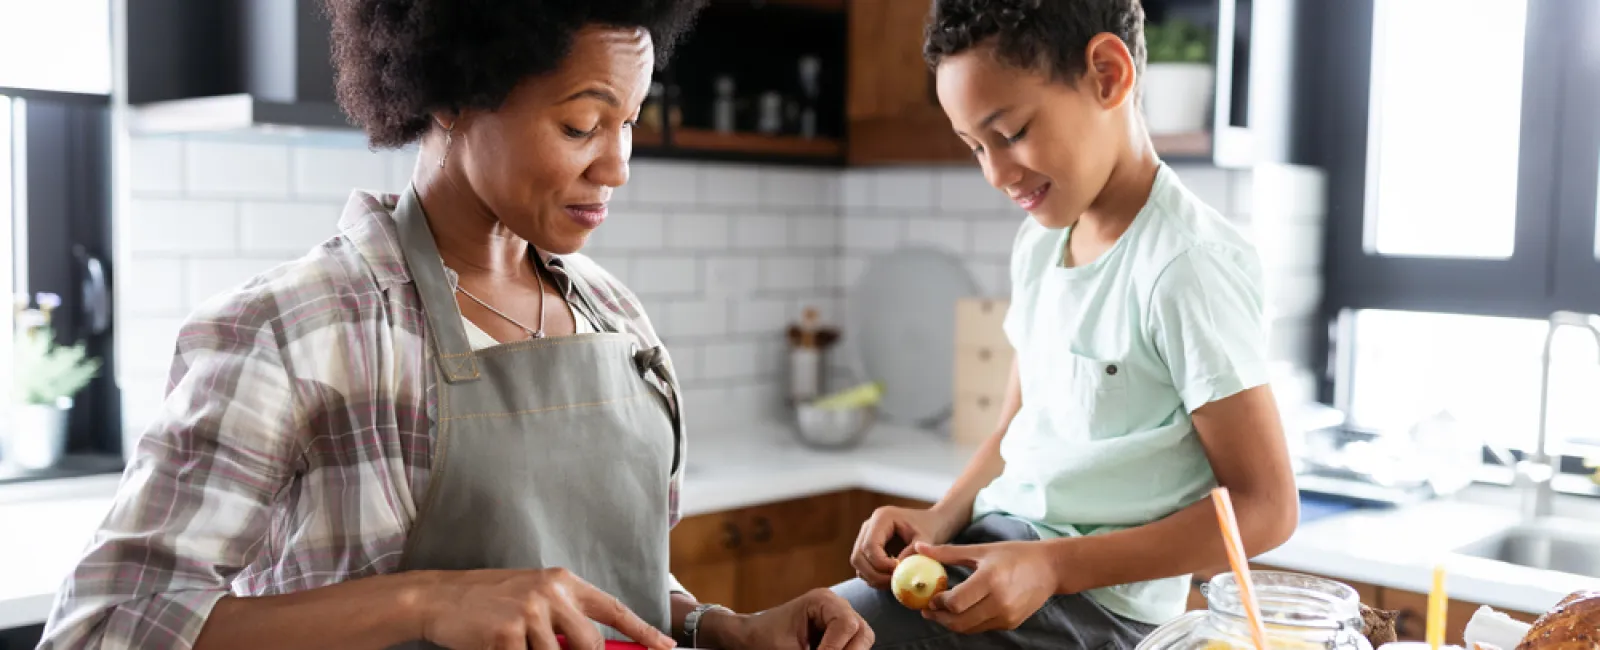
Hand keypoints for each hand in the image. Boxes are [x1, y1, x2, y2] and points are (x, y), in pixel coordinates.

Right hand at [416, 568, 675, 649]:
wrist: (442, 598)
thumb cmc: (492, 601)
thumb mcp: (536, 596)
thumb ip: (567, 617)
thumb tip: (598, 647)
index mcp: (564, 582)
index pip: (613, 609)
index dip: (643, 632)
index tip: (666, 648)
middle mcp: (551, 593)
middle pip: (591, 646)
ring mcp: (529, 613)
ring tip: (518, 643)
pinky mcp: (506, 634)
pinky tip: (500, 647)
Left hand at [703, 589, 871, 649]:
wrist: (748, 638)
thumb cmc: (762, 639)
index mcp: (822, 600)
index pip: (846, 624)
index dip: (836, 648)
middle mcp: (836, 606)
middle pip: (862, 632)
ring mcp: (839, 619)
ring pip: (862, 640)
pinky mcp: (838, 634)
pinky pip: (853, 646)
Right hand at [849, 506, 960, 587]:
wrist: (931, 523)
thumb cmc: (930, 527)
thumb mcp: (926, 538)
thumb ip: (914, 552)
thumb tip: (899, 569)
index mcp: (882, 518)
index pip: (870, 545)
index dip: (881, 563)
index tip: (897, 571)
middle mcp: (869, 526)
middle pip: (858, 556)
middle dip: (874, 574)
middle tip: (893, 582)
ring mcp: (865, 536)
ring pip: (858, 562)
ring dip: (872, 577)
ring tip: (893, 582)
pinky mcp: (867, 548)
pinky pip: (862, 566)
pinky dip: (873, 577)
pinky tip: (890, 579)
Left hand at [912, 541, 1061, 633]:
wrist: (1050, 568)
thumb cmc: (1015, 554)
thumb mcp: (981, 549)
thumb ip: (948, 552)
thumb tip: (919, 547)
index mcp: (990, 579)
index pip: (955, 602)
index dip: (937, 603)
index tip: (930, 597)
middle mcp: (999, 602)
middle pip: (958, 621)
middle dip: (939, 618)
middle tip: (928, 610)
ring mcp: (1006, 616)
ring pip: (969, 628)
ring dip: (951, 623)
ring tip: (941, 611)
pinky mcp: (1011, 623)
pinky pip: (982, 627)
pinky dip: (968, 622)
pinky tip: (962, 611)